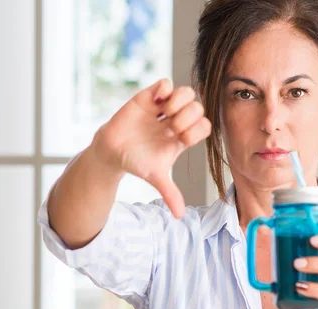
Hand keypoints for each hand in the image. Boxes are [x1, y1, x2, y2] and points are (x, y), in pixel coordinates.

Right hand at [91, 78, 210, 217]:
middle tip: (173, 127)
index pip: (205, 126)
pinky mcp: (148, 97)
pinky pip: (165, 83)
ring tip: (165, 113)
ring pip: (187, 93)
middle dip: (189, 117)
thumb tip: (180, 216)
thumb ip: (170, 193)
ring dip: (179, 102)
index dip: (198, 130)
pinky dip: (164, 89)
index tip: (182, 140)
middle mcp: (176, 121)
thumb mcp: (155, 178)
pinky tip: (155, 102)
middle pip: (199, 108)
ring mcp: (163, 108)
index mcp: (183, 137)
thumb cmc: (137, 163)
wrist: (112, 152)